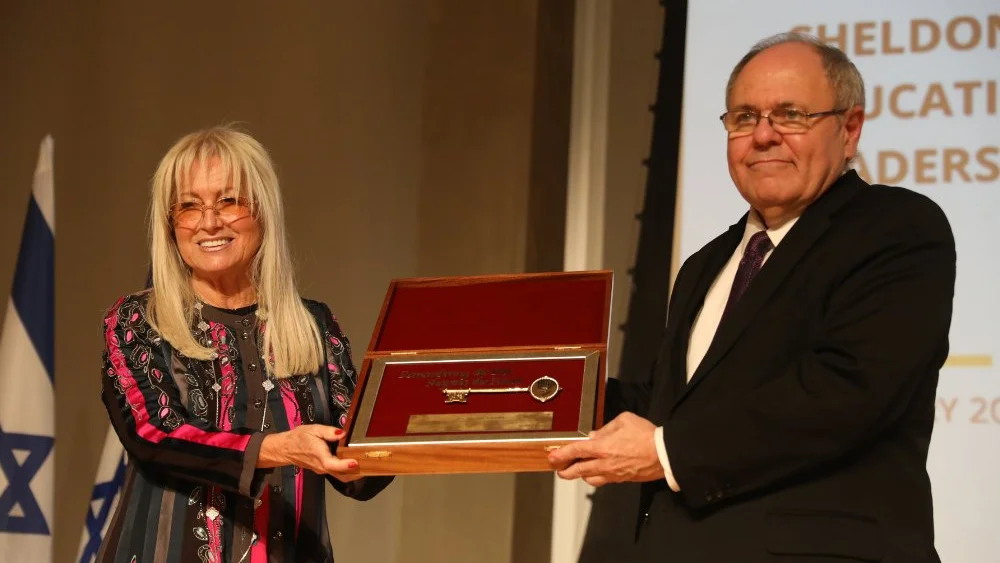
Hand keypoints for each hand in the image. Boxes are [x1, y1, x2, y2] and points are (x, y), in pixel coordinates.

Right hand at [258, 424, 362, 481]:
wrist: (285, 449)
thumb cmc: (299, 438)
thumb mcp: (313, 429)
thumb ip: (329, 431)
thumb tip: (342, 433)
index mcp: (319, 456)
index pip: (333, 464)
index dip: (345, 465)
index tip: (356, 462)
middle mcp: (322, 466)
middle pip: (341, 474)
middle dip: (356, 472)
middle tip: (370, 464)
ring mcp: (322, 470)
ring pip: (340, 475)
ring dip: (353, 473)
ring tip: (367, 464)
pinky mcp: (323, 470)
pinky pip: (337, 473)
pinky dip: (347, 471)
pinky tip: (355, 462)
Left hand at [547, 412, 664, 486]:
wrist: (663, 454)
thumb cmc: (645, 435)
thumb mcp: (624, 420)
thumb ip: (606, 428)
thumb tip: (595, 435)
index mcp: (602, 447)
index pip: (576, 451)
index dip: (562, 454)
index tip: (553, 456)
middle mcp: (604, 463)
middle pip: (578, 470)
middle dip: (565, 470)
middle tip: (559, 469)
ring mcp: (612, 473)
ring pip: (589, 479)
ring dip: (580, 475)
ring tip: (577, 470)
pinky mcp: (621, 479)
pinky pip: (603, 481)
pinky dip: (595, 477)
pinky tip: (595, 472)